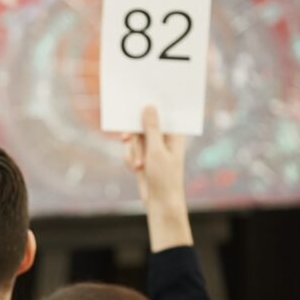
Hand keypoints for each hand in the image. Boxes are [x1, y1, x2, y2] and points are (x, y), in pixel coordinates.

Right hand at [122, 106, 192, 251]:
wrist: (160, 201)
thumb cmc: (164, 176)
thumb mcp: (156, 150)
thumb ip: (151, 128)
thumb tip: (149, 107)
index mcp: (174, 133)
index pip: (162, 112)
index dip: (150, 105)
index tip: (139, 97)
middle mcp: (164, 137)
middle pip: (143, 124)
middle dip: (134, 135)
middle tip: (125, 137)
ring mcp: (153, 147)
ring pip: (134, 137)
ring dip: (132, 151)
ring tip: (138, 165)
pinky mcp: (143, 155)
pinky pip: (130, 149)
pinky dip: (130, 157)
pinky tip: (134, 169)